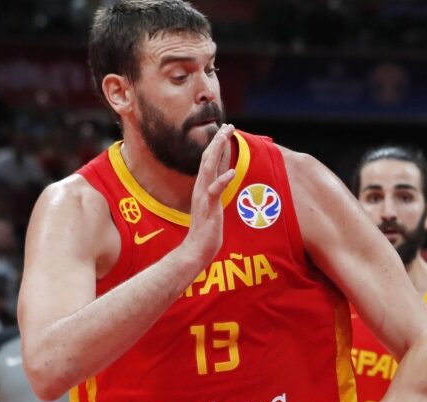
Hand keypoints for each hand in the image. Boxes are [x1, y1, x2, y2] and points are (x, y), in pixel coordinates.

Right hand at [179, 123, 235, 265]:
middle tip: (227, 125)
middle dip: (217, 141)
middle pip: (207, 158)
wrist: (196, 250)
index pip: (208, 161)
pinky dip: (222, 180)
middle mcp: (201, 188)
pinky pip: (214, 192)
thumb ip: (215, 193)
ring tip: (225, 136)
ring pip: (208, 169)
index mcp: (203, 187)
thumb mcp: (212, 206)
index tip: (226, 130)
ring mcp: (203, 198)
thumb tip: (221, 183)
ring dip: (217, 151)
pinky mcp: (209, 209)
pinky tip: (230, 171)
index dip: (217, 145)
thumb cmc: (206, 231)